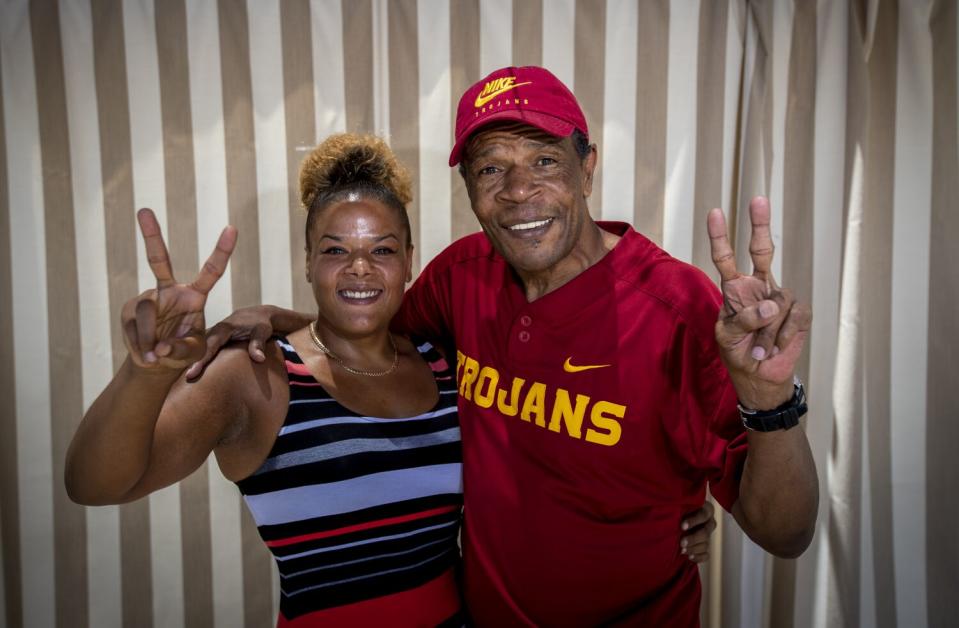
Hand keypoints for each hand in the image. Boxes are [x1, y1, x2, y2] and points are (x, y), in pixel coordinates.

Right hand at [122, 208, 236, 369]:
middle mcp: (170, 291)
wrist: (157, 362)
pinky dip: (140, 345)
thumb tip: (161, 347)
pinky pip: (133, 326)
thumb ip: (182, 349)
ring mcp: (147, 298)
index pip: (211, 272)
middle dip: (150, 235)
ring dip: (148, 336)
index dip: (222, 251)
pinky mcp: (129, 311)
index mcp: (195, 297)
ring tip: (154, 356)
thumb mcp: (193, 354)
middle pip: (159, 260)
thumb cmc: (182, 352)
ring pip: (145, 310)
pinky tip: (146, 356)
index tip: (232, 228)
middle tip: (143, 210)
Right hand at [184, 305, 278, 379]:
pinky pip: (201, 349)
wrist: (259, 314)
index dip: (201, 360)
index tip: (191, 373)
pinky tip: (187, 372)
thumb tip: (259, 359)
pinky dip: (194, 358)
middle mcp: (214, 331)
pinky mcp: (212, 339)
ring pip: (197, 348)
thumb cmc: (261, 324)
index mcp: (224, 328)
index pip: (210, 345)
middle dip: (188, 363)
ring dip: (188, 361)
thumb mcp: (262, 331)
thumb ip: (258, 344)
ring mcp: (212, 335)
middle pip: (198, 348)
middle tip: (181, 381)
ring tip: (179, 380)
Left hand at [681, 501, 716, 562]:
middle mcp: (709, 522)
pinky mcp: (705, 546)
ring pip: (706, 544)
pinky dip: (698, 557)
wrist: (676, 517)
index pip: (704, 514)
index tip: (682, 526)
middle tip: (681, 542)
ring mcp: (708, 535)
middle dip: (693, 538)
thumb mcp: (680, 503)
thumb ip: (679, 504)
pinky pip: (706, 555)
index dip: (694, 521)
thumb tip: (669, 505)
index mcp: (706, 509)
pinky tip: (689, 557)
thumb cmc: (678, 507)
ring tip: (682, 550)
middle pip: (706, 532)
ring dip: (694, 548)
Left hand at [707, 196, 810, 409]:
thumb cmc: (738, 352)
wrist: (760, 378)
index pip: (726, 258)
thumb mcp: (727, 336)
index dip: (720, 237)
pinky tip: (777, 347)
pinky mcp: (799, 313)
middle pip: (762, 250)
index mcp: (735, 289)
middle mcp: (758, 287)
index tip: (714, 213)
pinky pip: (794, 316)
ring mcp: (780, 298)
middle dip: (760, 225)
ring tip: (761, 348)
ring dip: (769, 329)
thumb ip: (743, 319)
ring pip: (778, 301)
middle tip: (758, 199)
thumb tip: (770, 305)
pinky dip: (783, 335)